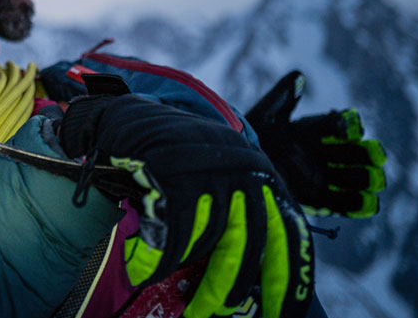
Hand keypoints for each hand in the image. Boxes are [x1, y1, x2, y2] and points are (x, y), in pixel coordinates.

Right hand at [59, 75, 313, 317]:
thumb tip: (251, 284)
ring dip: (182, 270)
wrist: (129, 120)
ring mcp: (208, 167)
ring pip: (207, 238)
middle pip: (247, 242)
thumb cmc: (175, 162)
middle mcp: (242, 167)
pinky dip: (154, 257)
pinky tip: (140, 270)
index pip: (288, 233)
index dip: (288, 279)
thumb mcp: (218, 181)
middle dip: (229, 286)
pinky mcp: (172, 170)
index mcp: (261, 174)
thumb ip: (239, 219)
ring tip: (161, 285)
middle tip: (212, 313)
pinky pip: (171, 230)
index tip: (283, 314)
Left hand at [246, 71, 386, 217]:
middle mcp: (322, 152)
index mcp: (314, 129)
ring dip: (366, 177)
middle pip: (355, 153)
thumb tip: (298, 76)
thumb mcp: (265, 114)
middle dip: (366, 155)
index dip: (348, 126)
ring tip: (374, 179)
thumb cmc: (249, 135)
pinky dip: (358, 203)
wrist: (235, 165)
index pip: (341, 124)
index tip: (344, 130)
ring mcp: (321, 176)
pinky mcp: (317, 199)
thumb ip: (283, 95)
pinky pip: (343, 203)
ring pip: (355, 177)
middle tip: (374, 155)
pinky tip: (368, 202)